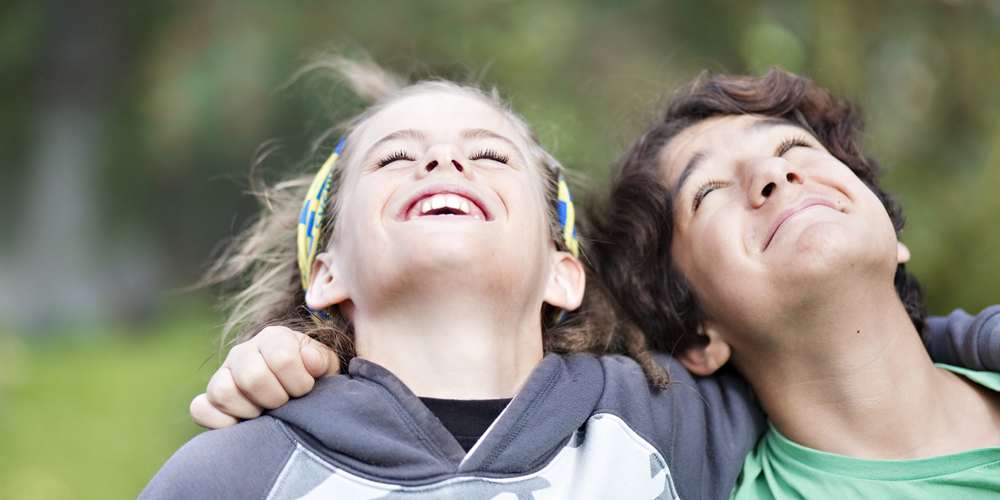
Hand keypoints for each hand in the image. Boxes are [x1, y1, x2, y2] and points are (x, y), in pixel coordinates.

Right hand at [189, 325, 339, 428]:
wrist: (298, 395)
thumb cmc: (313, 378)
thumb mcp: (326, 367)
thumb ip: (322, 360)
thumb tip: (309, 359)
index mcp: (273, 338)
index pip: (282, 358)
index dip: (299, 382)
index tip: (306, 389)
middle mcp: (243, 352)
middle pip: (252, 377)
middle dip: (276, 398)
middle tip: (286, 403)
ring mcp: (222, 374)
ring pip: (223, 392)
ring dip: (250, 410)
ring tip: (266, 412)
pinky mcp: (208, 398)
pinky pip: (201, 409)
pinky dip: (221, 422)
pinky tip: (243, 424)